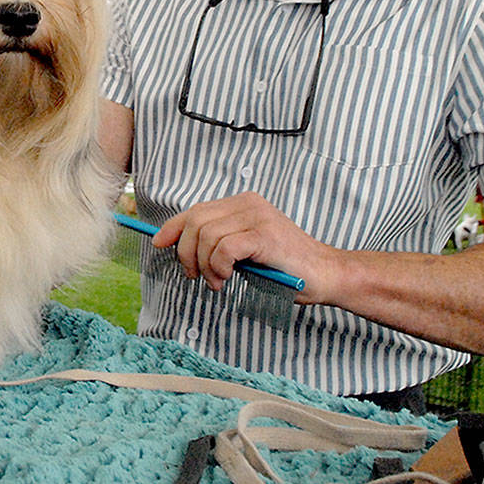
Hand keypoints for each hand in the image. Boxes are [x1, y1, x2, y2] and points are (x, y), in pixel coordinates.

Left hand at [151, 192, 329, 297]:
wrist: (325, 274)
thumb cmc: (284, 266)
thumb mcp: (245, 250)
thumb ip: (220, 242)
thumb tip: (182, 247)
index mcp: (242, 203)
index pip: (196, 210)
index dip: (172, 227)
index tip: (158, 243)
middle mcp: (248, 203)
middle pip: (195, 221)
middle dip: (186, 252)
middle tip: (194, 275)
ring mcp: (257, 217)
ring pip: (206, 236)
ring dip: (204, 265)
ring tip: (217, 281)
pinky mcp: (264, 234)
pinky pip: (224, 248)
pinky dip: (218, 266)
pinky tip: (226, 277)